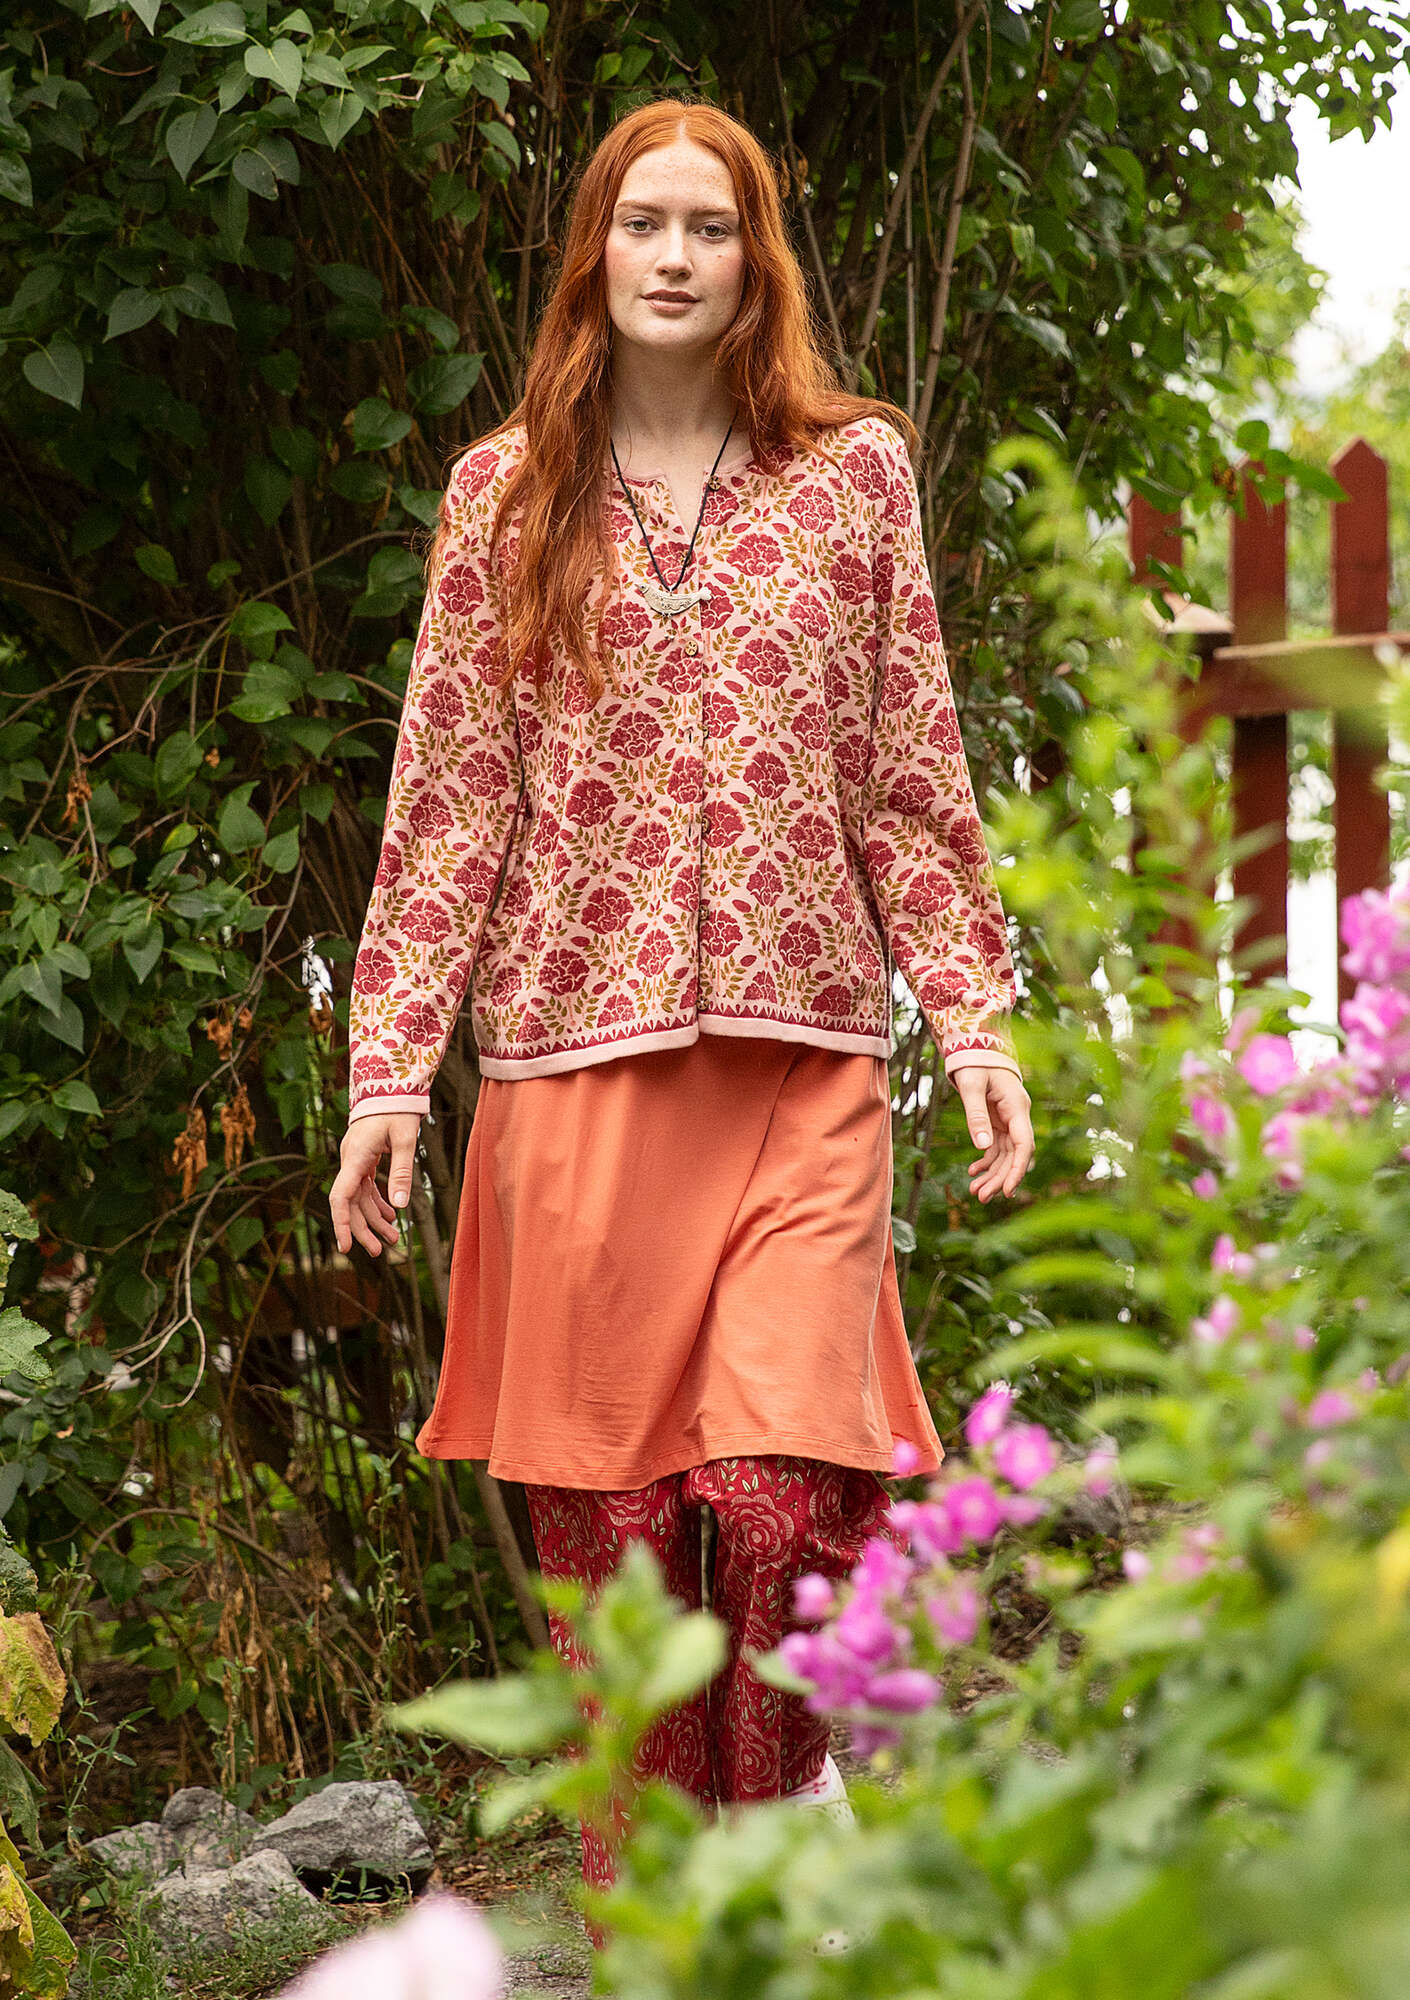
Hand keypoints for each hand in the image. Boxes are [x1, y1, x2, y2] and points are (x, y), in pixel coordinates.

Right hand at [329, 1112, 421, 1255]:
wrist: (389, 1084)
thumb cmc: (398, 1108)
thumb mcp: (405, 1139)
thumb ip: (402, 1171)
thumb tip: (400, 1206)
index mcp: (356, 1156)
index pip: (341, 1196)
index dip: (342, 1223)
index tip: (346, 1247)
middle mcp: (350, 1160)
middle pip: (350, 1203)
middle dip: (363, 1229)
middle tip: (381, 1251)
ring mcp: (355, 1160)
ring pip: (359, 1198)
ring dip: (374, 1219)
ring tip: (393, 1239)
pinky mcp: (362, 1158)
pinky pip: (365, 1187)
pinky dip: (377, 1202)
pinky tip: (390, 1216)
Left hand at [951, 1067, 1034, 1202]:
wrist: (976, 1046)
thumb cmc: (974, 1062)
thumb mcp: (971, 1086)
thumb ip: (975, 1114)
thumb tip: (982, 1147)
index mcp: (1017, 1107)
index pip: (1024, 1145)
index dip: (1018, 1169)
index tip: (1007, 1191)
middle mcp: (1017, 1116)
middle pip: (1015, 1154)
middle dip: (1000, 1178)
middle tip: (981, 1198)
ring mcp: (1009, 1119)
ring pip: (1006, 1154)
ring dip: (992, 1173)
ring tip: (975, 1192)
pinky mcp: (999, 1120)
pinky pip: (996, 1146)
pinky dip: (986, 1161)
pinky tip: (974, 1172)